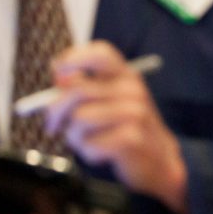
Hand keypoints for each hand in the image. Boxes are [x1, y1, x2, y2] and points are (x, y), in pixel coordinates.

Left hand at [44, 41, 189, 213]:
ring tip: (88, 140)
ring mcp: (134, 113)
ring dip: (74, 136)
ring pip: (78, 119)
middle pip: (76, 89)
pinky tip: (102, 152)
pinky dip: (88, 152)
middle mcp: (132, 89)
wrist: (160, 160)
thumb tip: (58, 80)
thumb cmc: (126, 128)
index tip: (56, 73)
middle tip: (52, 125)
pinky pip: (88, 144)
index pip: (100, 53)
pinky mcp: (131, 138)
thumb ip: (85, 88)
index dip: (74, 58)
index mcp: (127, 75)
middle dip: (56, 110)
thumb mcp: (110, 101)